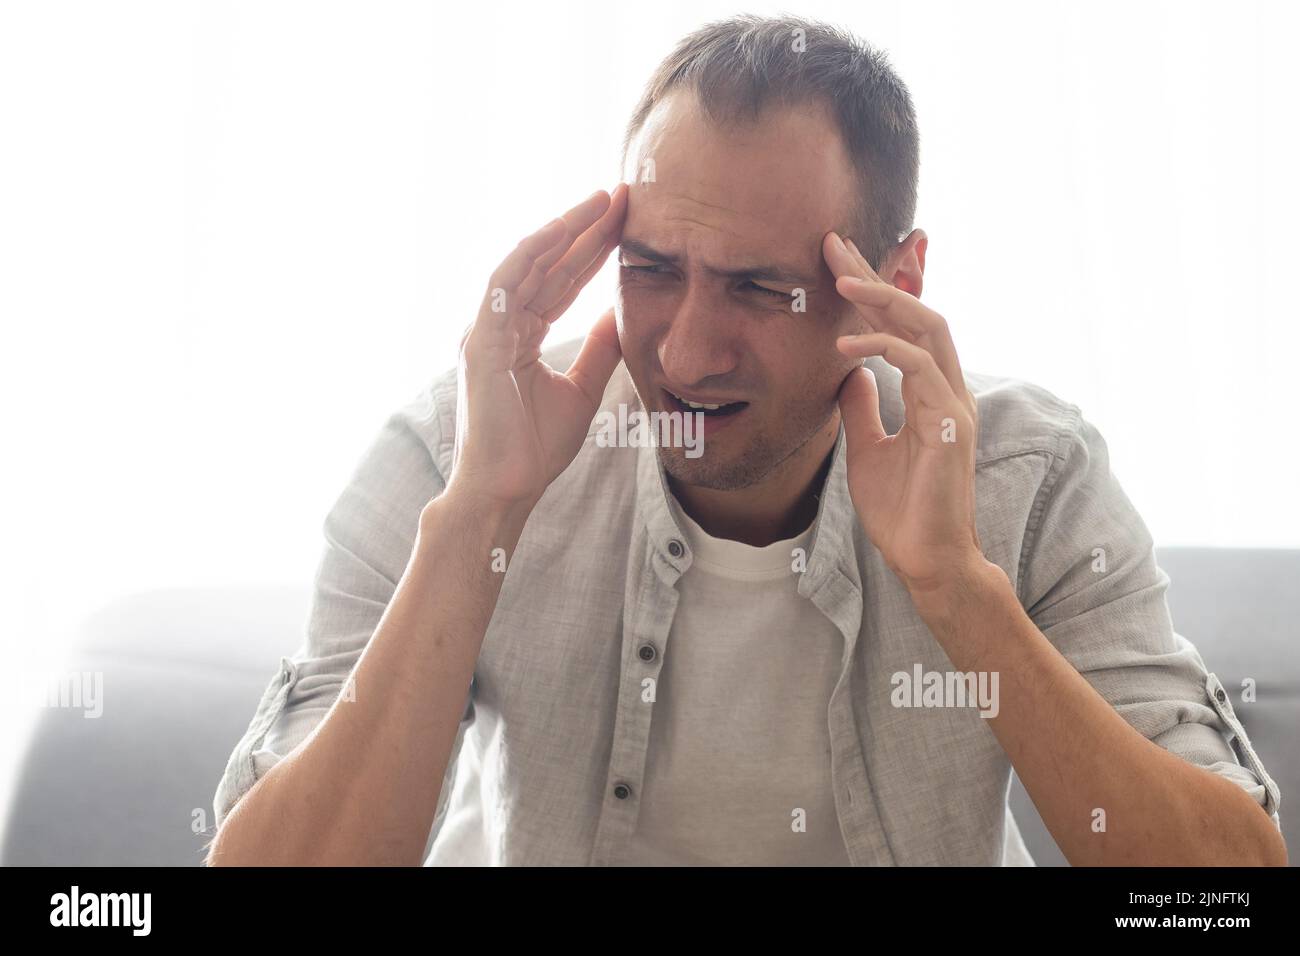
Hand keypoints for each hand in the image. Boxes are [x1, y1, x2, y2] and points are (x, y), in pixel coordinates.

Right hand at [449, 184, 628, 510]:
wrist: (508, 486)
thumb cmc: (535, 448)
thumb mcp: (582, 388)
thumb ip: (598, 349)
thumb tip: (620, 315)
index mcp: (520, 335)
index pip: (561, 281)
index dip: (593, 250)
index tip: (626, 222)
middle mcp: (500, 324)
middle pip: (548, 265)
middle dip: (585, 229)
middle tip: (621, 195)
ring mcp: (487, 329)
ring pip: (528, 264)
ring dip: (564, 229)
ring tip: (600, 201)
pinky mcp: (481, 340)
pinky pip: (504, 284)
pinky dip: (531, 254)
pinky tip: (560, 230)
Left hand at [821, 231, 984, 596]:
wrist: (925, 559)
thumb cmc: (902, 509)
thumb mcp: (867, 447)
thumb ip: (862, 407)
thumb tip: (849, 372)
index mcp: (931, 391)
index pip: (904, 326)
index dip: (874, 290)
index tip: (837, 262)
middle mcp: (948, 388)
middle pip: (919, 311)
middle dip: (877, 275)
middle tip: (834, 245)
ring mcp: (954, 404)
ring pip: (928, 328)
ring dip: (883, 299)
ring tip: (841, 281)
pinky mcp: (951, 424)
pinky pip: (919, 369)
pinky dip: (883, 349)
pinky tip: (845, 348)